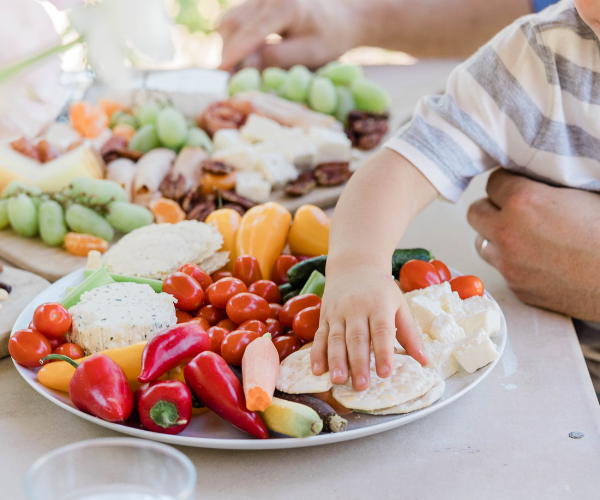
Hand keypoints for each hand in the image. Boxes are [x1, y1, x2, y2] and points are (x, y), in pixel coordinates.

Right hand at [217, 0, 360, 69]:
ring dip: (227, 46)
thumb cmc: (330, 38)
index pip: (250, 32)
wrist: (343, 17)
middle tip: (226, 80)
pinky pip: (236, 19)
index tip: (219, 74)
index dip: (233, 55)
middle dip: (227, 53)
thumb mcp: (309, 53)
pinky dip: (234, 40)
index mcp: (284, 5)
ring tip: (234, 71)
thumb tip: (243, 65)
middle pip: (233, 24)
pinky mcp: (257, 2)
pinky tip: (242, 58)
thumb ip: (276, 58)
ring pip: (230, 20)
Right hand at [310, 264, 426, 390]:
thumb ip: (410, 335)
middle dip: (358, 363)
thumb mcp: (400, 306)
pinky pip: (319, 336)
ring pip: (335, 338)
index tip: (385, 373)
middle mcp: (356, 309)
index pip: (382, 331)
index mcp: (379, 305)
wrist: (354, 265)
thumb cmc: (381, 290)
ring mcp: (338, 312)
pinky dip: (316, 354)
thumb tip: (424, 361)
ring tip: (338, 381)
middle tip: (361, 385)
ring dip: (336, 361)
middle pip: (357, 338)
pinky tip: (317, 370)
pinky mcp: (324, 316)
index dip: (384, 352)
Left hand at [467, 169, 599, 320]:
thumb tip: (530, 178)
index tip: (518, 185)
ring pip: (482, 242)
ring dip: (495, 236)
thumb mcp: (580, 193)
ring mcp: (508, 263)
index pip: (493, 182)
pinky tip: (537, 259)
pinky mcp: (516, 286)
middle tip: (512, 209)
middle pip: (475, 212)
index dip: (507, 183)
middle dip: (492, 208)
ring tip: (521, 235)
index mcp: (524, 201)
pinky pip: (501, 268)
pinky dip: (512, 261)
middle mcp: (507, 232)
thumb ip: (546, 185)